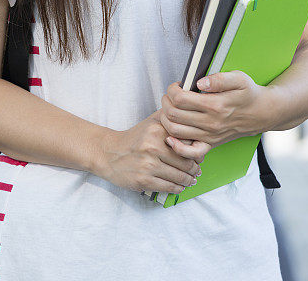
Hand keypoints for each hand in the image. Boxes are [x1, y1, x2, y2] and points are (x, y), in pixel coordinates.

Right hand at [94, 110, 210, 194]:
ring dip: (188, 180)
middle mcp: (152, 147)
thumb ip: (170, 118)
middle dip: (194, 169)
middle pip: (185, 162)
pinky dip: (178, 188)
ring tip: (191, 179)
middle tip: (197, 170)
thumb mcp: (151, 122)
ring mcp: (148, 165)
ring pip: (179, 177)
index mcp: (156, 131)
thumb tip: (192, 121)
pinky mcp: (144, 180)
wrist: (109, 153)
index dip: (195, 151)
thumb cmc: (134, 138)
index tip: (198, 155)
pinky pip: (169, 187)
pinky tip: (180, 186)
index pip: (187, 143)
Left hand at [160, 72, 271, 150]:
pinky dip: (176, 146)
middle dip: (166, 102)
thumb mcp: (239, 78)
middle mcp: (210, 123)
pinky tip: (172, 136)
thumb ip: (219, 79)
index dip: (172, 90)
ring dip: (165, 119)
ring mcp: (209, 136)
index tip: (176, 85)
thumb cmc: (249, 94)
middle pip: (173, 115)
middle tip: (170, 95)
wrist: (262, 113)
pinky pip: (189, 153)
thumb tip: (200, 83)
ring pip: (175, 132)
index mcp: (215, 105)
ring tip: (170, 108)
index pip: (180, 99)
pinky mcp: (210, 144)